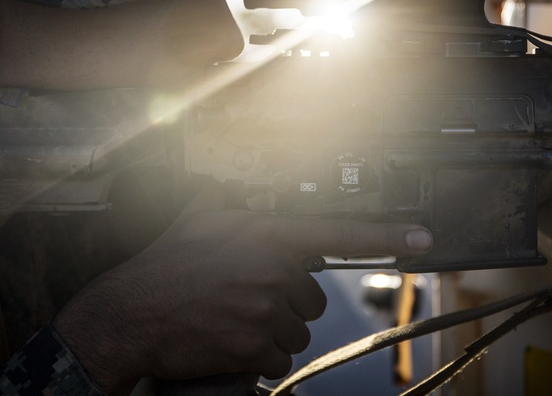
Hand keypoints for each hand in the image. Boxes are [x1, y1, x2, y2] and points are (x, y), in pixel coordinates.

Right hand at [52, 186, 431, 393]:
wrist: (129, 316)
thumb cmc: (161, 268)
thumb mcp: (197, 220)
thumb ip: (229, 205)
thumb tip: (239, 196)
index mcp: (264, 233)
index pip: (338, 232)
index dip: (386, 236)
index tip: (422, 239)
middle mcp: (271, 268)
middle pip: (310, 296)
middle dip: (284, 302)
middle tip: (244, 297)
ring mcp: (263, 308)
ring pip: (295, 330)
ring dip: (270, 330)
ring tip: (230, 318)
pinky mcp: (253, 344)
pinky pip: (275, 356)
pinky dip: (255, 355)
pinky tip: (227, 340)